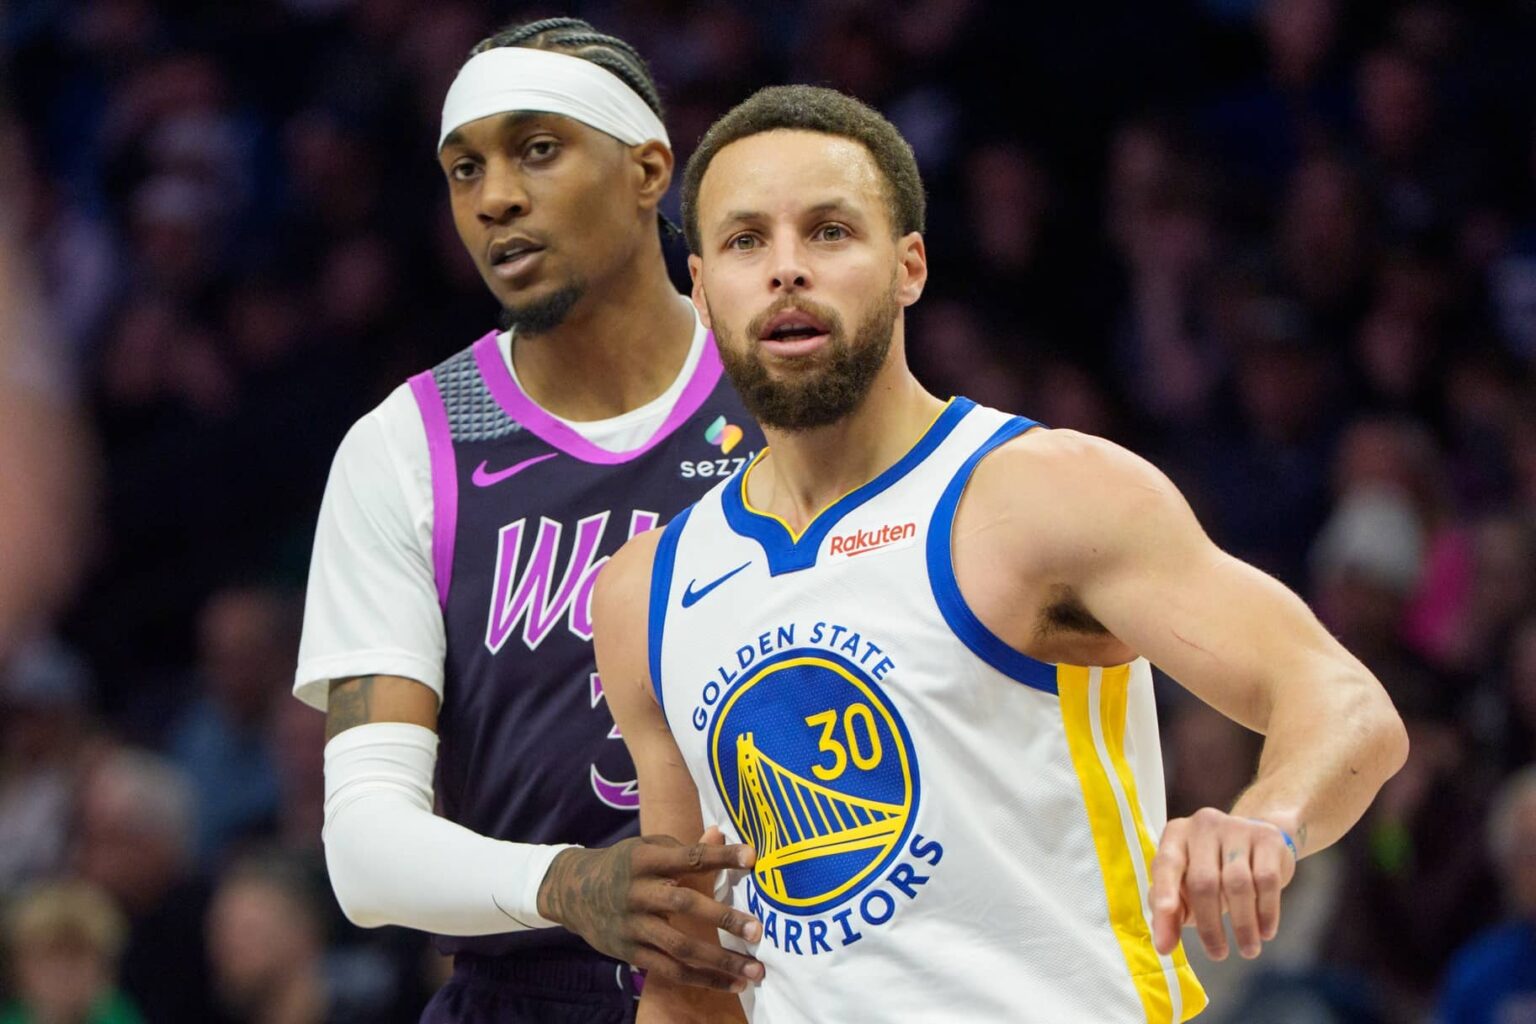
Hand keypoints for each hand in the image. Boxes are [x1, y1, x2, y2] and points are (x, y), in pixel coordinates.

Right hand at [537, 834, 763, 990]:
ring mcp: (633, 926)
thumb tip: (719, 834)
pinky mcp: (630, 952)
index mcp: (645, 860)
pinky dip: (701, 979)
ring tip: (753, 971)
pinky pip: (669, 970)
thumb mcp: (647, 847)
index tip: (753, 857)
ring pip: (679, 947)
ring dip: (719, 962)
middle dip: (722, 918)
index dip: (721, 857)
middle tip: (757, 929)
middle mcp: (638, 892)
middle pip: (684, 904)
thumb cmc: (622, 865)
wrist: (572, 892)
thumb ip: (684, 847)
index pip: (689, 857)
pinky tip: (728, 983)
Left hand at [1149, 809, 1296, 960]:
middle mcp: (1203, 824)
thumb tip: (1163, 945)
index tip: (1166, 939)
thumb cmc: (1211, 870)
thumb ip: (1169, 912)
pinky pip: (1267, 881)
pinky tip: (1266, 932)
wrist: (1255, 842)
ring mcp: (1237, 827)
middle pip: (1204, 881)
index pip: (1166, 865)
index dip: (1165, 899)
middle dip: (1210, 926)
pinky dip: (1266, 912)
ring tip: (1248, 950)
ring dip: (1243, 924)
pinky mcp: (1267, 837)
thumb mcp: (1184, 886)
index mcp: (1175, 835)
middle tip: (1218, 954)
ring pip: (1238, 884)